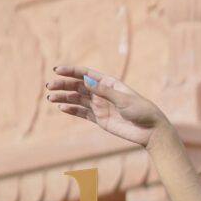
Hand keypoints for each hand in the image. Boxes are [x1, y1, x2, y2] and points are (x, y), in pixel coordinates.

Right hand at [44, 63, 167, 147]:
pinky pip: (82, 113)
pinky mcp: (100, 119)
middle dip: (63, 85)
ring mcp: (100, 106)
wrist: (150, 130)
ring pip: (78, 99)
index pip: (86, 74)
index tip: (57, 70)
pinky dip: (71, 110)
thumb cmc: (141, 110)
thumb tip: (87, 81)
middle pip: (78, 86)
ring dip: (64, 97)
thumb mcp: (124, 99)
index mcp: (109, 83)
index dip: (71, 71)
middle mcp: (102, 93)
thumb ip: (104, 91)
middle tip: (50, 87)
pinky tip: (61, 107)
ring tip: (51, 98)